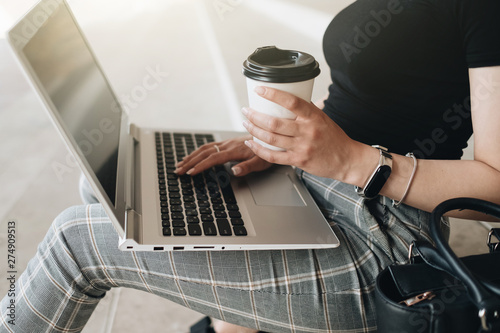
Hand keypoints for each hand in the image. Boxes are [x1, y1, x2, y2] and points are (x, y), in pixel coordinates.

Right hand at [175, 135, 272, 175]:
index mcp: (235, 150)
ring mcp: (227, 143)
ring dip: (191, 156)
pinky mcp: (228, 142)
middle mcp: (228, 144)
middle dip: (190, 161)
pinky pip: (210, 146)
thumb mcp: (262, 162)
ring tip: (181, 163)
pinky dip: (198, 151)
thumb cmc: (269, 150)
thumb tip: (233, 170)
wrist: (273, 136)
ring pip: (205, 148)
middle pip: (204, 152)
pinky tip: (194, 155)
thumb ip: (248, 167)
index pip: (213, 159)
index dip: (201, 166)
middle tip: (178, 170)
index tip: (190, 173)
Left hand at [242, 86, 358, 179]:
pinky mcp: (298, 161)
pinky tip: (251, 143)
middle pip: (274, 123)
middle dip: (255, 116)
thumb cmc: (334, 138)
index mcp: (314, 117)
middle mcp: (308, 131)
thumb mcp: (322, 118)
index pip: (291, 101)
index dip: (272, 94)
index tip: (259, 90)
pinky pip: (273, 156)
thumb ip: (305, 111)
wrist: (347, 159)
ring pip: (271, 138)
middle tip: (246, 111)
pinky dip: (259, 149)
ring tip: (246, 124)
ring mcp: (302, 147)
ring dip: (254, 130)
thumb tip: (285, 100)